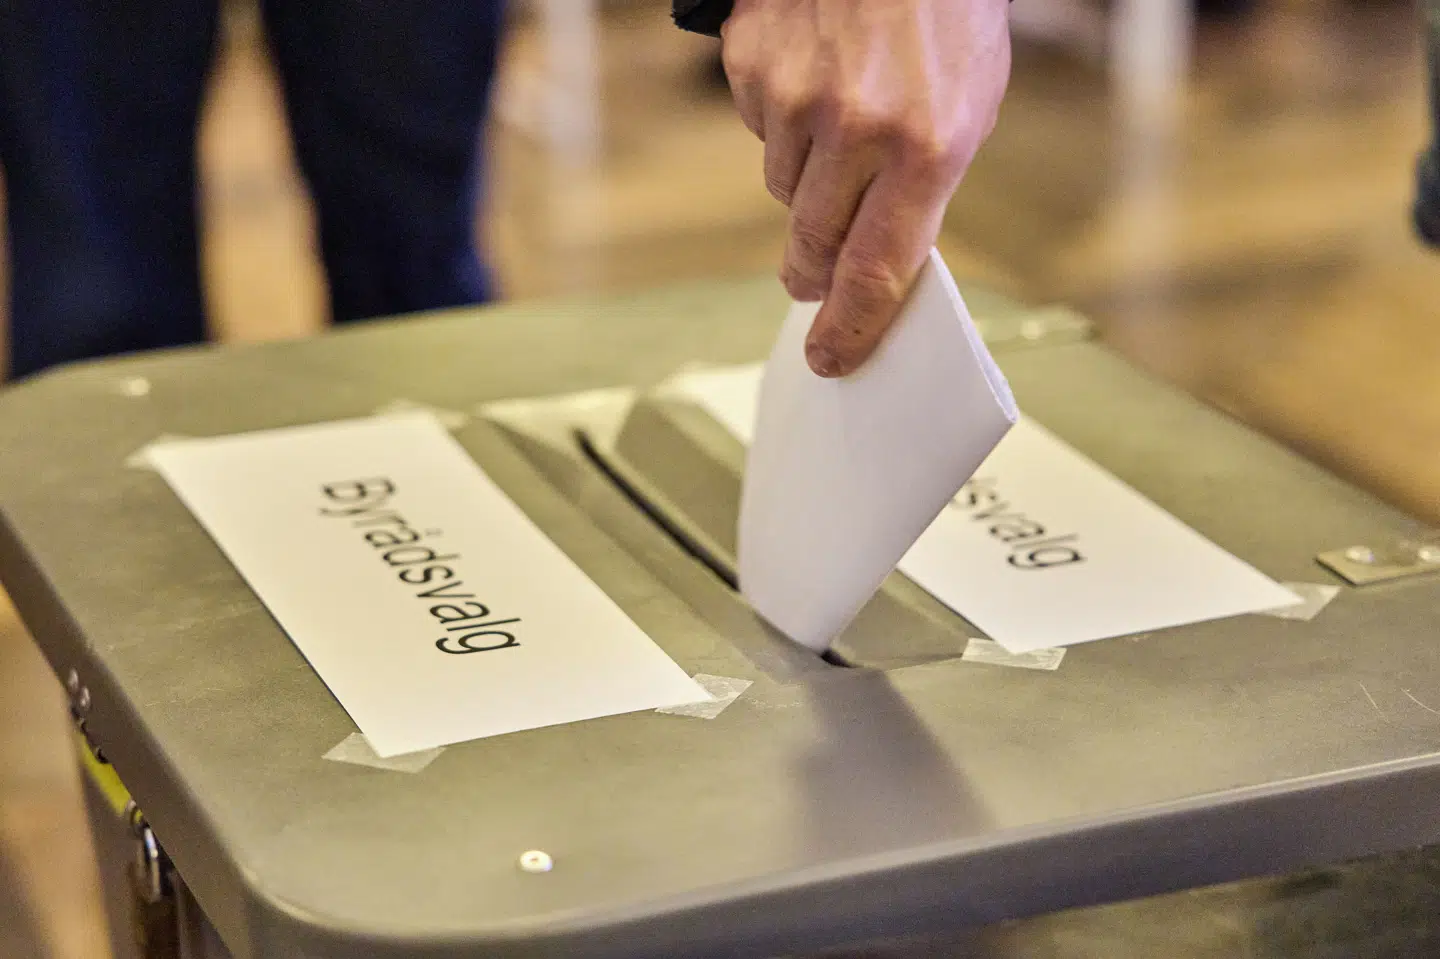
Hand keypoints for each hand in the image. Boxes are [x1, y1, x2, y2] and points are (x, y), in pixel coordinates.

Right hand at [721, 0, 1010, 376]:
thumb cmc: (946, 15)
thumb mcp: (969, 104)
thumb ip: (924, 189)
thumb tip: (874, 261)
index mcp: (926, 146)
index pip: (876, 270)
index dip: (850, 328)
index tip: (830, 359)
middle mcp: (856, 127)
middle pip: (811, 246)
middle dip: (813, 267)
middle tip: (813, 271)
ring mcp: (794, 95)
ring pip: (781, 188)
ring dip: (807, 177)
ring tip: (841, 116)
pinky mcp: (752, 65)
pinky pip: (757, 129)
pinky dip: (782, 120)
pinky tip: (814, 76)